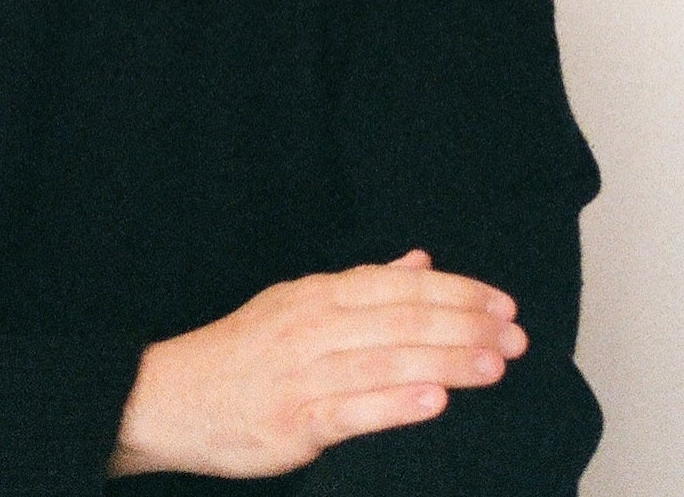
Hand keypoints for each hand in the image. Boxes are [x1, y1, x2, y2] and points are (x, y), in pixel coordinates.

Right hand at [106, 250, 527, 479]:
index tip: (502, 304)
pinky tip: (434, 401)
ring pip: (385, 360)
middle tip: (515, 337)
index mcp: (314, 294)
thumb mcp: (294, 304)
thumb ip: (360, 285)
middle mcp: (310, 327)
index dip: (455, 291)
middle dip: (464, 326)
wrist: (168, 398)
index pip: (396, 285)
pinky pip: (351, 410)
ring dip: (445, 361)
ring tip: (493, 365)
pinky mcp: (293, 421)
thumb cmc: (240, 354)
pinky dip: (394, 403)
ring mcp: (302, 374)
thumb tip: (419, 261)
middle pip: (400, 319)